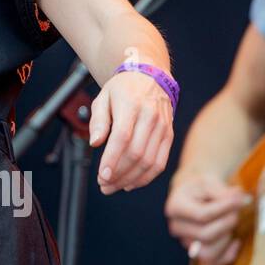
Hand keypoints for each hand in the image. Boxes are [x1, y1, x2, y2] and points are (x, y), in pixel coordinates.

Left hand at [87, 68, 174, 193]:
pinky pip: (160, 162)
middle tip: (103, 185)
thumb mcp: (103, 97)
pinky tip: (130, 183)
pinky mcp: (169, 136)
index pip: (123, 137)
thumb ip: (98, 120)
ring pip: (150, 162)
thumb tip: (95, 143)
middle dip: (119, 174)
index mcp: (132, 105)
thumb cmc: (122, 89)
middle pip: (137, 153)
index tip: (102, 175)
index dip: (113, 159)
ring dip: (130, 179)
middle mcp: (151, 117)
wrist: (150, 77)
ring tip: (113, 187)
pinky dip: (146, 177)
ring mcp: (163, 128)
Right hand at [165, 172, 250, 264]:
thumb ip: (224, 192)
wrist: (194, 193)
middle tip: (236, 209)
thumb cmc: (201, 187)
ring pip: (209, 252)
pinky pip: (214, 263)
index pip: (202, 215)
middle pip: (206, 235)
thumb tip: (243, 200)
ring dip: (226, 238)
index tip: (240, 199)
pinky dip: (228, 255)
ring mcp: (185, 241)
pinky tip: (235, 241)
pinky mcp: (197, 251)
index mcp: (175, 208)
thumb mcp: (209, 181)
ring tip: (230, 222)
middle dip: (227, 222)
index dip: (225, 209)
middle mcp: (176, 227)